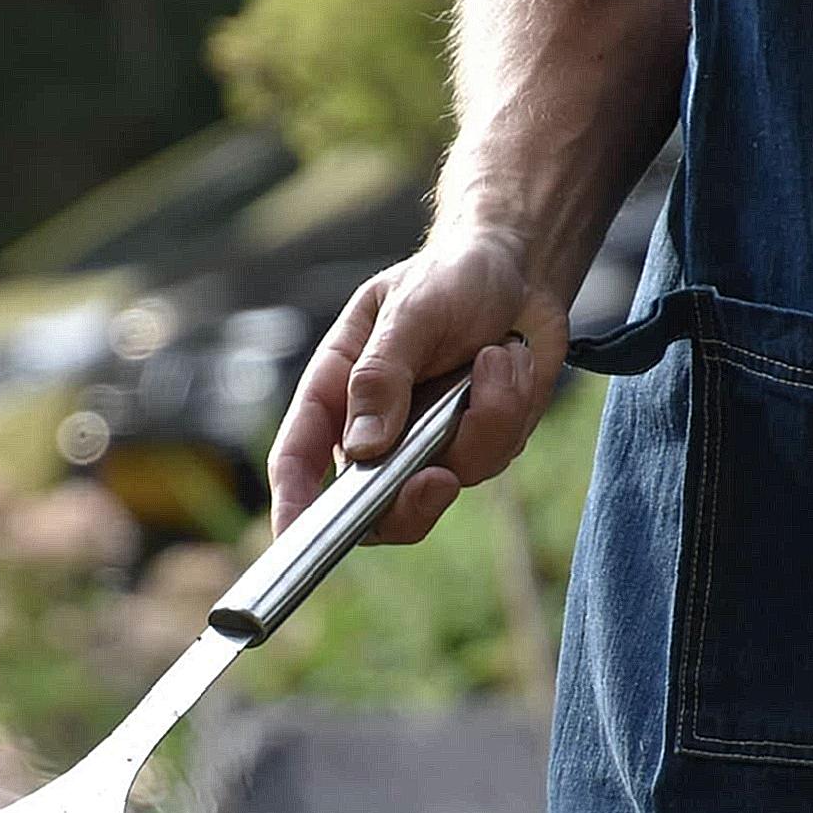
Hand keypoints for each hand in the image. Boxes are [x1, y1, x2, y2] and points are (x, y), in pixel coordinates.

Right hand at [267, 232, 569, 544]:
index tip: (294, 541)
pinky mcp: (476, 445)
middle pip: (371, 507)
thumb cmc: (449, 277)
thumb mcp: (409, 311)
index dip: (292, 506)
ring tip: (496, 356)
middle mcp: (375, 429)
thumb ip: (382, 375)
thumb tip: (364, 448)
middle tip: (437, 479)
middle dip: (408, 504)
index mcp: (336, 392)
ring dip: (483, 420)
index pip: (299, 459)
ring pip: (446, 480)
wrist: (521, 272)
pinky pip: (493, 457)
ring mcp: (426, 444)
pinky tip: (509, 361)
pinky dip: (510, 409)